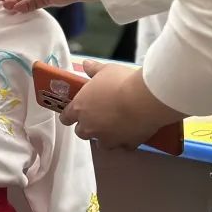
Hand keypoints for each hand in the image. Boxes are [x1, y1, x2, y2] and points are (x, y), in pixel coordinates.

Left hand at [60, 60, 184, 149]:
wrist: (144, 99)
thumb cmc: (121, 82)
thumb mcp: (106, 70)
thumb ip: (93, 69)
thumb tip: (86, 65)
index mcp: (80, 108)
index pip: (66, 118)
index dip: (70, 116)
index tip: (75, 113)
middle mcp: (90, 126)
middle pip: (82, 133)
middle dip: (88, 127)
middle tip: (99, 118)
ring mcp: (108, 138)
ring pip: (101, 144)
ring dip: (106, 137)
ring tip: (116, 127)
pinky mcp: (126, 144)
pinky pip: (123, 146)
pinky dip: (126, 141)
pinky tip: (133, 132)